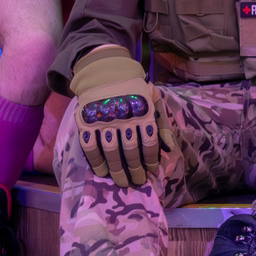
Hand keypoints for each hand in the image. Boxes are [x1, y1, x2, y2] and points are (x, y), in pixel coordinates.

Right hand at [70, 46, 162, 187]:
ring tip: (122, 182)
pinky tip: (102, 172)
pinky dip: (96, 162)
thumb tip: (169, 148)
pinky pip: (90, 147)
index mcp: (143, 111)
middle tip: (137, 181)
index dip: (151, 160)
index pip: (149, 142)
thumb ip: (162, 123)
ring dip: (117, 170)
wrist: (104, 73)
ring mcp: (104, 120)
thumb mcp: (153, 100)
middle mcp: (124, 117)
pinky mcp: (86, 122)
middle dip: (135, 170)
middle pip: (131, 151)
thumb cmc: (133, 90)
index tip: (151, 170)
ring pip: (112, 152)